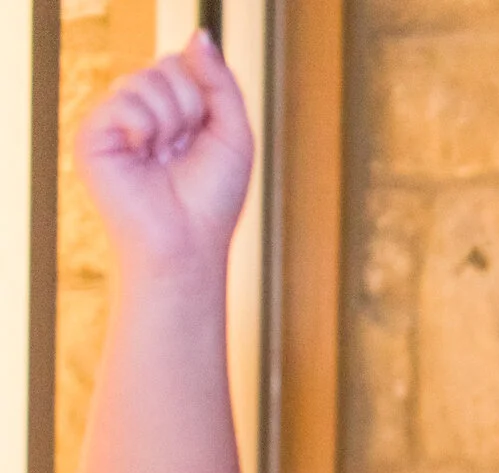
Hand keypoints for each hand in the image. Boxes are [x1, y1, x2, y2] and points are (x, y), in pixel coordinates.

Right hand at [73, 34, 255, 282]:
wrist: (188, 240)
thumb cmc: (213, 196)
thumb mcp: (234, 132)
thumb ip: (220, 82)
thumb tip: (199, 34)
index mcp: (171, 110)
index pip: (183, 64)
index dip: (205, 92)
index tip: (206, 130)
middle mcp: (140, 111)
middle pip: (166, 66)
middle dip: (192, 106)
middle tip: (185, 147)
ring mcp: (114, 121)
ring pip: (145, 79)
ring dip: (172, 120)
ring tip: (166, 155)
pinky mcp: (92, 134)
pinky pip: (123, 100)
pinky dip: (145, 127)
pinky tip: (144, 154)